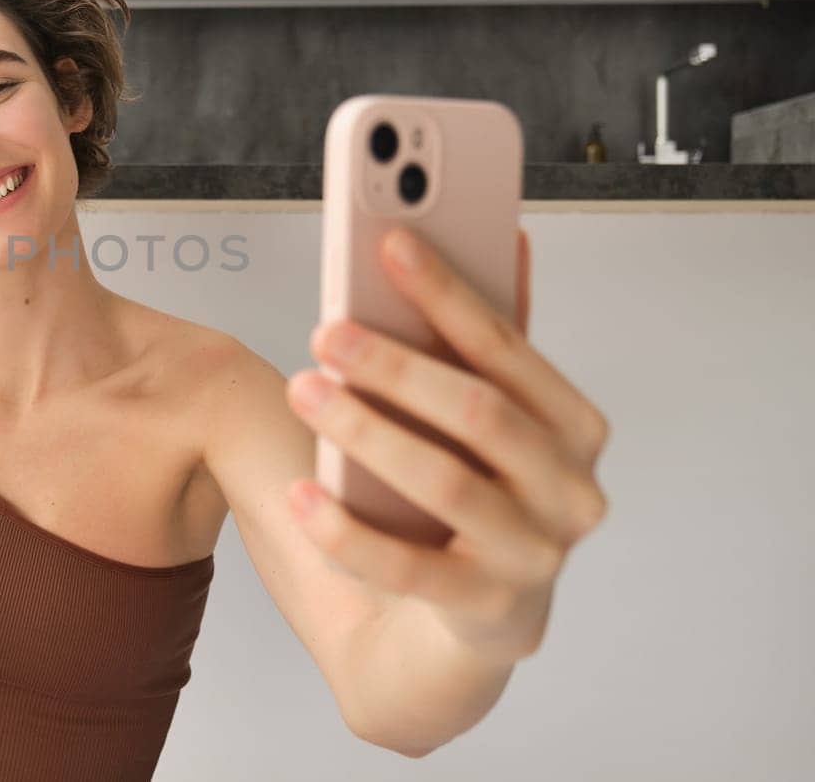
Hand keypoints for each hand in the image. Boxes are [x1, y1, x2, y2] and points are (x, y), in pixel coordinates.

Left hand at [284, 227, 609, 663]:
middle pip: (480, 412)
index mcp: (573, 428)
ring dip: (365, 431)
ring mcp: (536, 557)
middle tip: (325, 330)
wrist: (449, 636)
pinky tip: (300, 496)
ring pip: (445, 483)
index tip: (387, 242)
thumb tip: (506, 236)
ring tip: (303, 389)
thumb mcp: (478, 424)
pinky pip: (408, 569)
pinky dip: (347, 531)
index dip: (446, 291)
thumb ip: (488, 343)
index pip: (508, 347)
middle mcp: (570, 491)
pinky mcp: (487, 614)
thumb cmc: (461, 507)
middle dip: (397, 364)